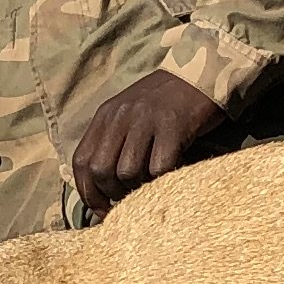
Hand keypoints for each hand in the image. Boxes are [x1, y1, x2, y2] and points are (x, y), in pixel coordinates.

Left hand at [69, 67, 229, 217]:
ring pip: (127, 172)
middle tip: (132, 200)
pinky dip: (163, 179)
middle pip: (101, 170)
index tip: (103, 209)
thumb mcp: (131, 115)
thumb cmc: (167, 103)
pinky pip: (159, 167)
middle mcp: (121, 116)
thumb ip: (114, 142)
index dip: (88, 193)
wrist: (202, 74)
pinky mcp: (172, 126)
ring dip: (139, 187)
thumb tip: (104, 188)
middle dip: (113, 193)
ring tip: (154, 184)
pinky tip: (172, 174)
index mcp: (106, 115)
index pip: (81, 162)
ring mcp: (146, 120)